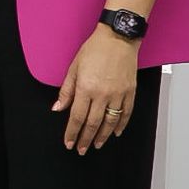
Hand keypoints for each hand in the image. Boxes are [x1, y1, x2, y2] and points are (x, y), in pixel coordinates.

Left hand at [53, 24, 139, 152]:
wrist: (118, 39)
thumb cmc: (94, 50)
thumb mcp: (73, 68)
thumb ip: (66, 91)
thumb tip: (58, 108)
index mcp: (86, 88)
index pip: (76, 117)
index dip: (72, 132)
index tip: (69, 143)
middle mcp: (102, 94)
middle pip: (92, 123)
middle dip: (85, 138)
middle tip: (81, 149)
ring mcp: (118, 94)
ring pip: (110, 122)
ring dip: (102, 136)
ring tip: (96, 144)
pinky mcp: (130, 92)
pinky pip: (126, 113)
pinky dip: (121, 125)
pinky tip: (116, 132)